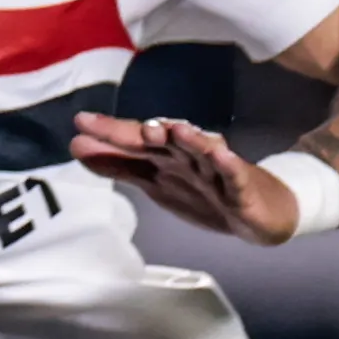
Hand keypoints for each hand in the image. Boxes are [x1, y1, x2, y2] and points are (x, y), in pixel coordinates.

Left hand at [69, 110, 300, 245]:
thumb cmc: (205, 190)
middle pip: (162, 140)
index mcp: (165, 157)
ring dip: (185, 138)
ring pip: (199, 150)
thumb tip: (77, 146)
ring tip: (169, 127)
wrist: (261, 214)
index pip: (135, 142)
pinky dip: (228, 162)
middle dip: (138, 131)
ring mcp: (216, 169)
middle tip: (112, 124)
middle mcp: (187, 156)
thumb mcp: (156, 183)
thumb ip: (119, 165)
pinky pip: (235, 172)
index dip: (109, 133)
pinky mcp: (242, 185)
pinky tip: (221, 152)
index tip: (79, 123)